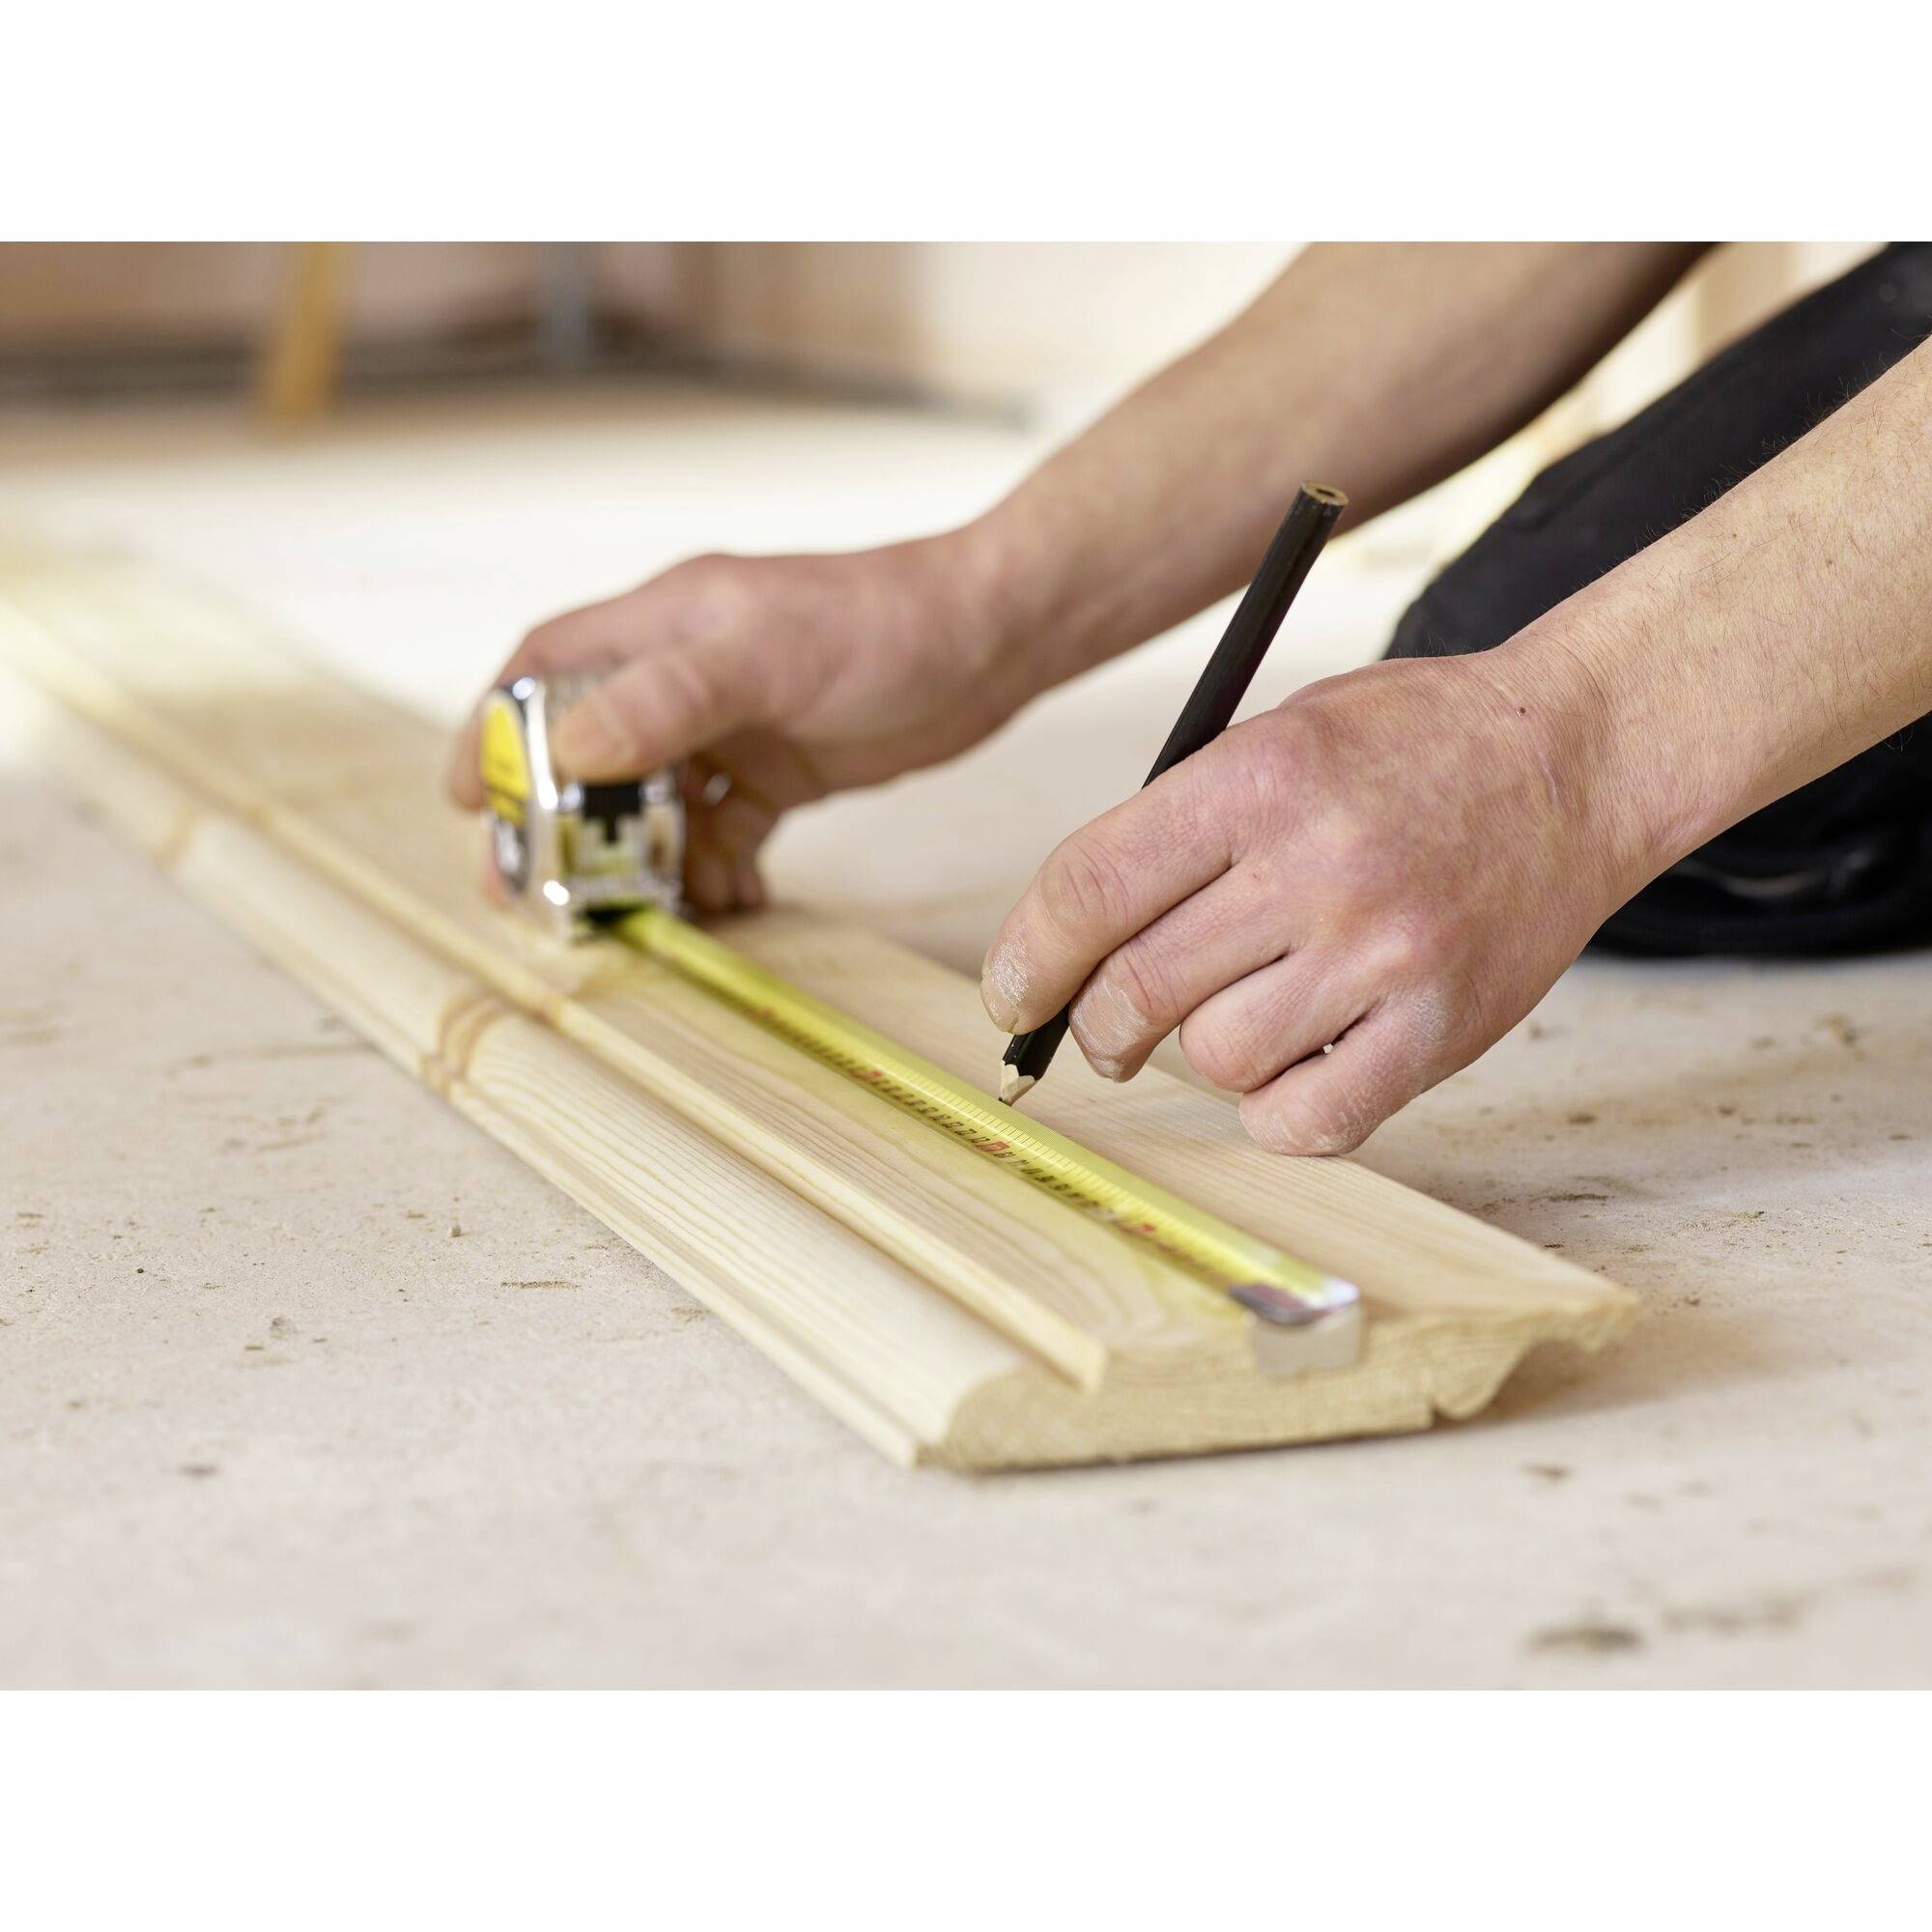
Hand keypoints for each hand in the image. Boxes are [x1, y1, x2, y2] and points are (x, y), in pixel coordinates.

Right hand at [449, 532, 1019, 911]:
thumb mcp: (768, 655)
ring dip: (645, 862)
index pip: (546, 671)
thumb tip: (567, 747)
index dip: (497, 732)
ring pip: (656, 805)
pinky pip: (723, 832)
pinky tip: (733, 902)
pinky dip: (718, 871)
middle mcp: (686, 677)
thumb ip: (669, 698)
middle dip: (564, 825)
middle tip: (536, 894)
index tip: (471, 802)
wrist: (994, 640)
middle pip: (590, 753)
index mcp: (662, 626)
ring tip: (643, 918)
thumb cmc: (883, 622)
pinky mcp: (779, 772)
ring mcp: (732, 728)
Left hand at [979, 645, 1649, 1153]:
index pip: (1089, 889)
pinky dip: (1278, 1108)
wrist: (1578, 758)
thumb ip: (1177, 828)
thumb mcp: (1276, 733)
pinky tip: (1295, 1064)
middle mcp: (1318, 867)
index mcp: (1258, 778)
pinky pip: (1308, 1120)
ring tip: (1247, 1009)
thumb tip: (1067, 946)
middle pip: (1137, 990)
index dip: (1027, 959)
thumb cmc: (1414, 746)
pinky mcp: (1441, 1029)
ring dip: (1206, 1050)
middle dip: (1096, 1026)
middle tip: (1105, 1031)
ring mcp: (1385, 955)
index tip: (1012, 998)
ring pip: (1218, 1059)